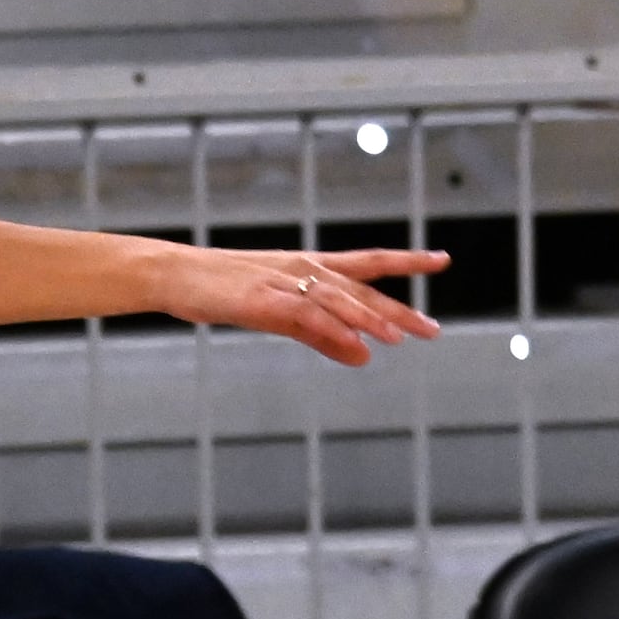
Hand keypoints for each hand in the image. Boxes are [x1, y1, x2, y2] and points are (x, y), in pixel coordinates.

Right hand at [157, 240, 445, 369]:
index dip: (406, 262)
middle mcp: (305, 269)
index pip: (368, 263)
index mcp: (310, 268)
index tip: (441, 260)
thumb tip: (366, 358)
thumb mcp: (281, 315)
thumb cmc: (224, 290)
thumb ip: (324, 337)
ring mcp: (284, 282)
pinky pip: (305, 315)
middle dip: (399, 309)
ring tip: (402, 337)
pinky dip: (332, 328)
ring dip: (370, 319)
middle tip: (433, 329)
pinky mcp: (264, 300)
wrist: (176, 273)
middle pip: (362, 289)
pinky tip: (354, 344)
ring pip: (338, 300)